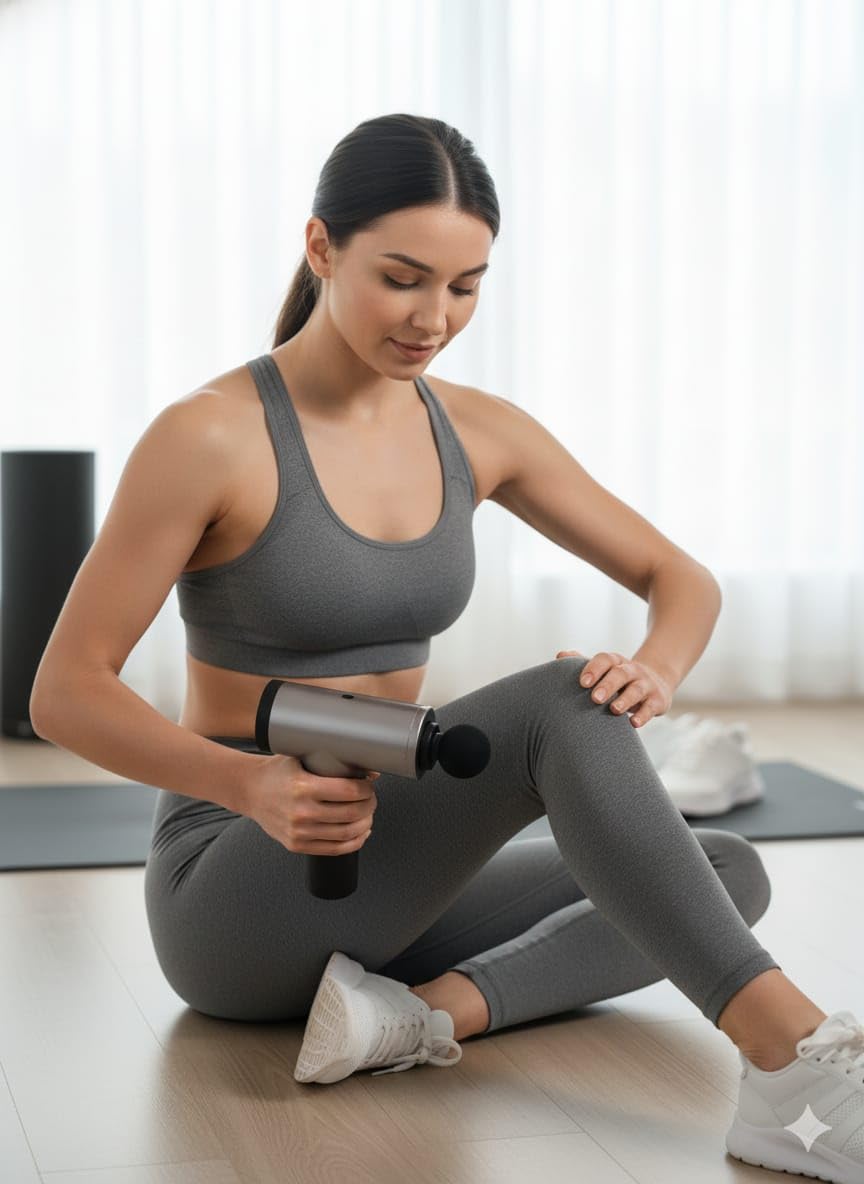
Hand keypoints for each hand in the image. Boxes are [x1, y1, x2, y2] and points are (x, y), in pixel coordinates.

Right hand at [243, 753, 379, 854]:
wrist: (250, 791)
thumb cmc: (276, 773)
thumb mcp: (301, 758)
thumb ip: (331, 764)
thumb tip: (368, 772)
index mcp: (303, 787)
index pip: (348, 791)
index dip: (366, 789)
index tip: (369, 785)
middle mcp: (301, 811)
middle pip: (351, 813)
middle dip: (369, 805)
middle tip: (371, 799)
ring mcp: (299, 832)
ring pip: (346, 833)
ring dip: (365, 824)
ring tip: (368, 815)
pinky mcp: (297, 845)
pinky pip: (334, 849)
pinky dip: (354, 842)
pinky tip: (361, 833)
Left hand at [554, 649, 673, 727]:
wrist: (657, 682)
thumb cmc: (619, 679)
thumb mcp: (605, 670)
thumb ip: (582, 663)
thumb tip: (560, 655)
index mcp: (615, 662)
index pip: (605, 660)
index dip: (594, 669)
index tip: (582, 682)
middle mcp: (632, 670)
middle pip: (620, 674)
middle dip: (608, 685)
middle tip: (595, 698)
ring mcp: (646, 685)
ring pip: (637, 689)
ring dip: (625, 699)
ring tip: (613, 709)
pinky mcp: (657, 700)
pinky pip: (651, 707)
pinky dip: (643, 715)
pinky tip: (633, 723)